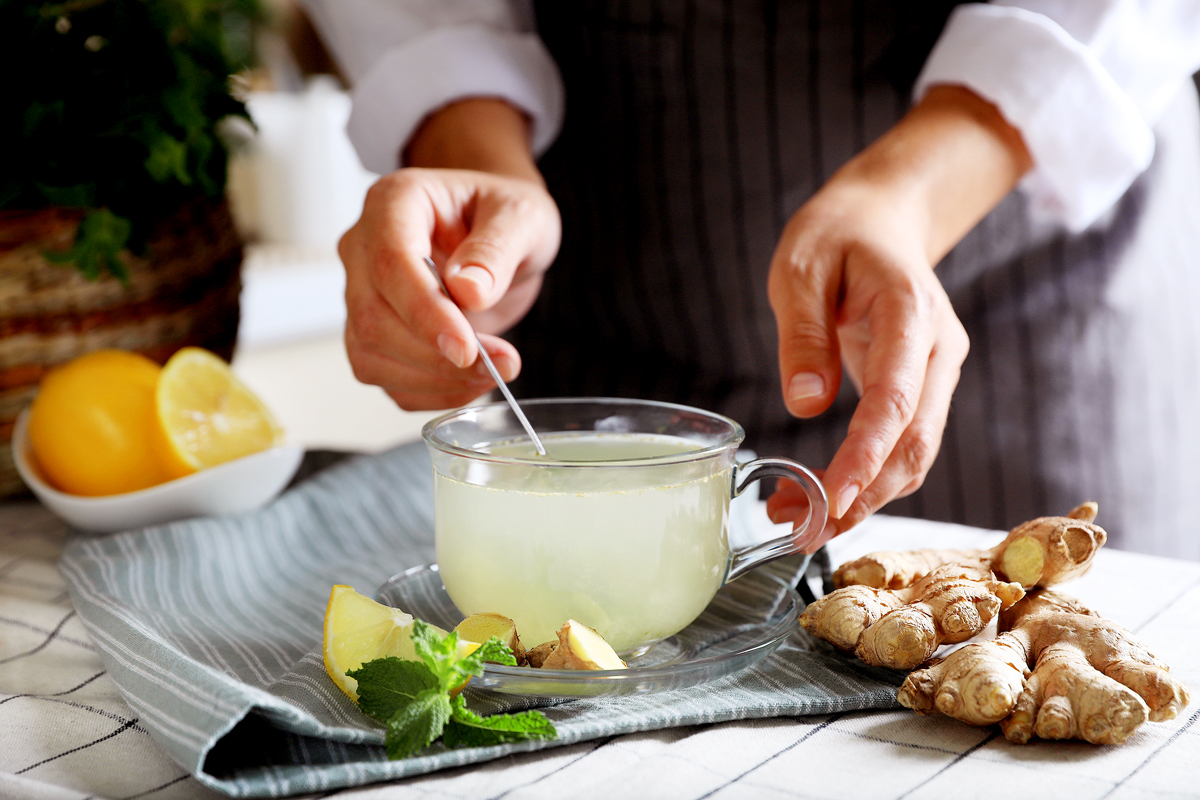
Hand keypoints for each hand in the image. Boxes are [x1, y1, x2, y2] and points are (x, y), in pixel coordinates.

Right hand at [339, 99, 560, 409]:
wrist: (498, 230)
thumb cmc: (503, 213)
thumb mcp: (520, 216)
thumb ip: (497, 248)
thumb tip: (469, 291)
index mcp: (394, 203)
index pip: (390, 263)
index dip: (425, 312)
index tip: (466, 348)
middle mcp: (364, 247)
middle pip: (373, 317)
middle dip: (437, 355)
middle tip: (502, 363)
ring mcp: (362, 293)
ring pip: (370, 354)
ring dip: (434, 379)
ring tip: (494, 372)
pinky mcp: (374, 332)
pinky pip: (385, 377)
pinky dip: (429, 392)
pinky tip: (471, 382)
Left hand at [766, 86, 1031, 549]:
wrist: (883, 216)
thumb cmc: (837, 234)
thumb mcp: (799, 268)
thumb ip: (803, 333)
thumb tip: (805, 405)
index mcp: (910, 313)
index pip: (895, 399)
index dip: (866, 455)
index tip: (831, 497)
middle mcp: (938, 350)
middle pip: (914, 443)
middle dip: (863, 496)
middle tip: (802, 531)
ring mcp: (938, 371)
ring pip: (914, 454)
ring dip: (864, 496)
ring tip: (800, 520)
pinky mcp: (924, 386)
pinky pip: (903, 442)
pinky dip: (868, 476)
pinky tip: (824, 493)